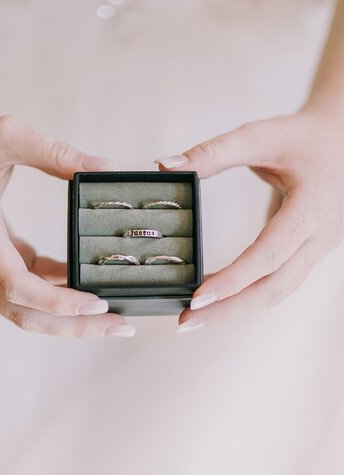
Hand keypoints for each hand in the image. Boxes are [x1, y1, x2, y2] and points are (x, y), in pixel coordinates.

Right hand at [0, 116, 134, 336]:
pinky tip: (81, 283)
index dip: (56, 300)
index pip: (14, 283)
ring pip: (22, 308)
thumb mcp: (6, 135)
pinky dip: (53, 290)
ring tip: (109, 315)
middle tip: (118, 325)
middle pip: (23, 312)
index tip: (95, 304)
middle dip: (72, 325)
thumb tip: (104, 167)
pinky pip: (22, 287)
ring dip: (66, 316)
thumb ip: (55, 152)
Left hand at [155, 110, 343, 332]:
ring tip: (196, 317)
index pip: (270, 254)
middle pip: (274, 288)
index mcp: (311, 207)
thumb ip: (213, 153)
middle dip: (229, 309)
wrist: (342, 141)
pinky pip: (278, 282)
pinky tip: (219, 298)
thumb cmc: (303, 138)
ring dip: (237, 309)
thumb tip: (165, 167)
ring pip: (277, 292)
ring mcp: (318, 249)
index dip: (234, 279)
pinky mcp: (308, 253)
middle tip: (186, 322)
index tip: (198, 297)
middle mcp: (320, 236)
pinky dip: (248, 295)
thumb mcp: (260, 136)